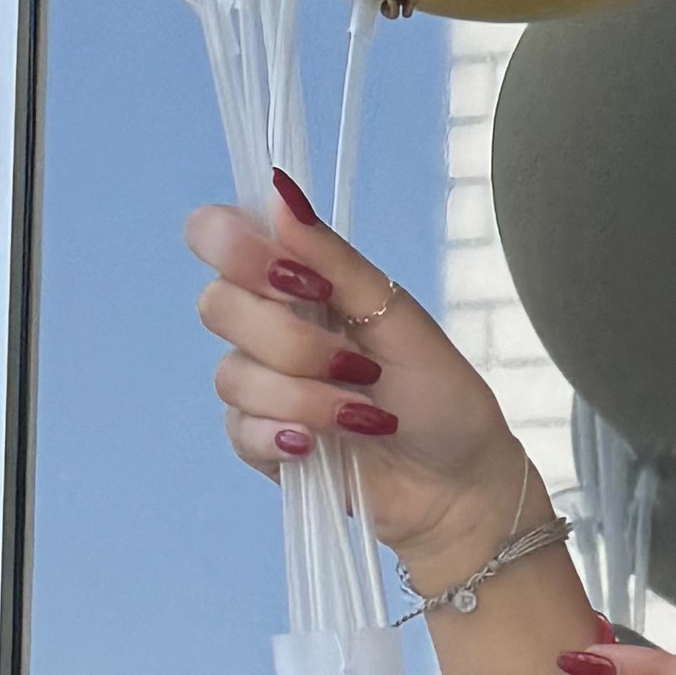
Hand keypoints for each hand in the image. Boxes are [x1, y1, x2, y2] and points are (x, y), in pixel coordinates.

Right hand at [186, 175, 533, 590]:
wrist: (459, 484)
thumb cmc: (441, 396)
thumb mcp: (399, 317)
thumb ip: (335, 259)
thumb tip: (279, 189)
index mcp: (299, 281)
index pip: (217, 235)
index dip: (234, 248)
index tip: (295, 278)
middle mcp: (269, 325)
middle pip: (217, 305)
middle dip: (291, 340)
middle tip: (357, 365)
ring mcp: (260, 385)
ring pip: (231, 374)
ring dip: (305, 398)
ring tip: (365, 417)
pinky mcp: (260, 441)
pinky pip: (239, 429)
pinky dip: (287, 436)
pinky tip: (322, 447)